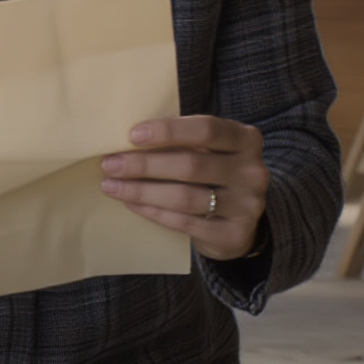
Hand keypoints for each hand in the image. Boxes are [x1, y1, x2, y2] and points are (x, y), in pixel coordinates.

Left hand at [100, 115, 268, 260]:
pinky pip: (184, 222)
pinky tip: (132, 204)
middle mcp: (252, 171)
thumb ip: (185, 142)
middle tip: (110, 164)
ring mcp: (247, 205)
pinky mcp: (234, 235)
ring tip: (112, 185)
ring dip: (142, 191)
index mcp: (247, 139)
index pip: (206, 129)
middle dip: (144, 164)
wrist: (242, 222)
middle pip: (191, 165)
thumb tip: (128, 139)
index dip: (168, 131)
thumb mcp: (211, 151)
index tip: (132, 134)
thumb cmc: (215, 174)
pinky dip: (154, 211)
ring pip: (184, 197)